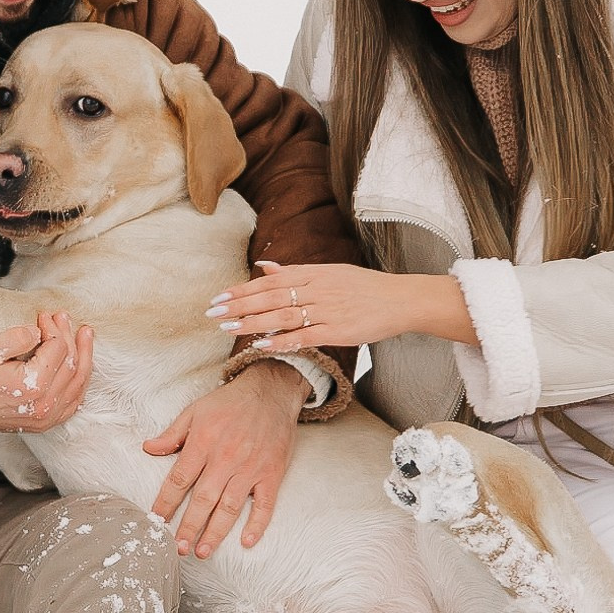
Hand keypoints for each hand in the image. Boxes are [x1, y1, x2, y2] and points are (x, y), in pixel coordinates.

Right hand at [0, 311, 93, 433]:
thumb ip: (16, 338)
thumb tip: (38, 331)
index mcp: (31, 386)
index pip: (58, 349)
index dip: (53, 328)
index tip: (43, 315)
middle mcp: (43, 405)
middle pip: (71, 364)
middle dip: (70, 336)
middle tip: (63, 317)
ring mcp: (46, 417)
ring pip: (78, 383)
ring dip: (84, 356)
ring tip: (84, 335)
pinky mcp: (44, 423)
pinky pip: (73, 402)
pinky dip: (80, 382)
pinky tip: (81, 367)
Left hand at [141, 363, 307, 558]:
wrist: (271, 391)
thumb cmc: (230, 402)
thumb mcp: (195, 411)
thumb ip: (172, 434)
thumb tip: (148, 449)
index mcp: (203, 443)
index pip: (179, 479)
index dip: (166, 502)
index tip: (157, 520)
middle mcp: (226, 458)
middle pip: (203, 499)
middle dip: (189, 526)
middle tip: (178, 548)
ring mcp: (251, 468)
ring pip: (230, 507)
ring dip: (216, 532)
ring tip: (202, 551)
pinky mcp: (272, 473)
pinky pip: (265, 504)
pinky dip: (258, 524)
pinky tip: (246, 541)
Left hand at [207, 260, 475, 350]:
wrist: (401, 300)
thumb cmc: (365, 287)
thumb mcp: (331, 271)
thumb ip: (295, 271)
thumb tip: (264, 267)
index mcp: (315, 273)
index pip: (271, 280)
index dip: (244, 289)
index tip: (220, 296)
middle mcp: (318, 289)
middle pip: (271, 296)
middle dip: (239, 305)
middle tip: (212, 313)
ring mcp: (327, 310)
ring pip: (282, 316)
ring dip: (252, 322)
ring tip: (227, 328)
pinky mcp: (338, 331)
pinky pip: (304, 336)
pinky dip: (281, 341)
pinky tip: (260, 345)